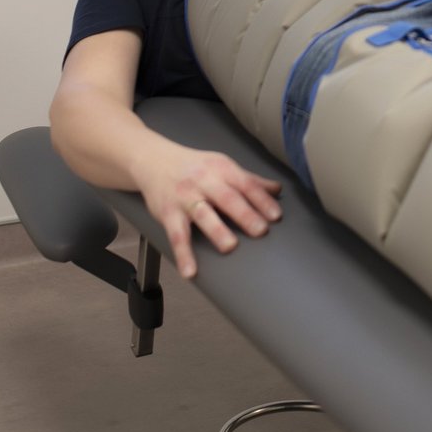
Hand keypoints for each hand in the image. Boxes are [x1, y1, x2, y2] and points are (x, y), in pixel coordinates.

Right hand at [135, 143, 283, 278]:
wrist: (154, 160)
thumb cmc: (193, 166)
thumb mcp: (222, 166)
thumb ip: (249, 180)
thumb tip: (277, 189)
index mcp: (222, 169)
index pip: (246, 184)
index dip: (262, 200)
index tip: (276, 215)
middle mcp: (204, 181)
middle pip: (227, 198)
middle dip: (244, 214)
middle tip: (261, 230)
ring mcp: (185, 197)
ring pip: (202, 214)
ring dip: (216, 230)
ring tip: (230, 246)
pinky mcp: (168, 213)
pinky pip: (176, 235)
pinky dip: (183, 253)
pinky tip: (190, 271)